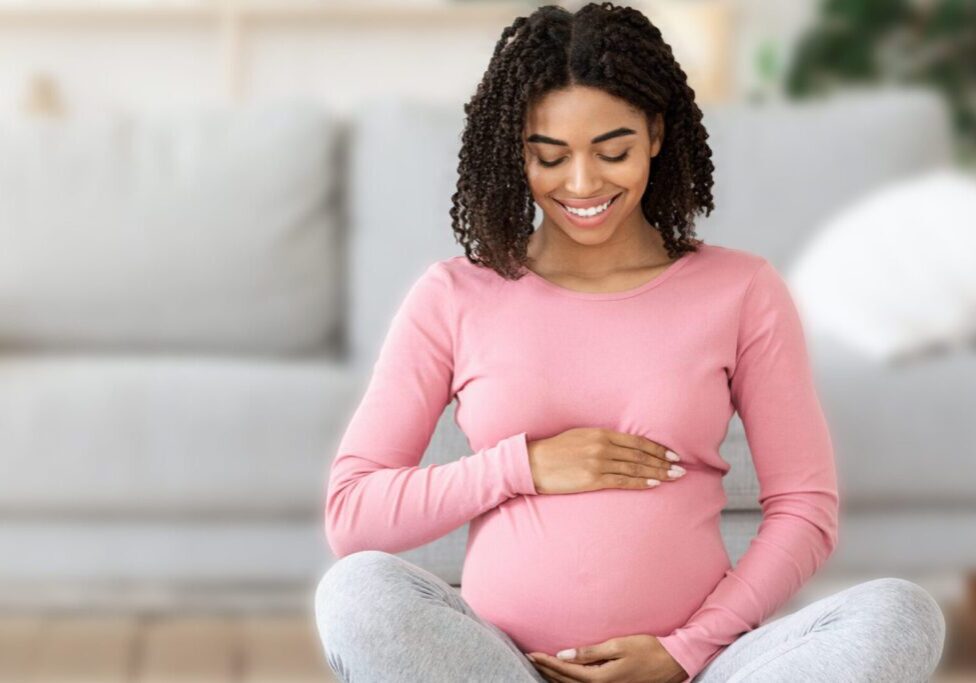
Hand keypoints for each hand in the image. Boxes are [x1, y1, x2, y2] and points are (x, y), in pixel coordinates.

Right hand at [526, 428, 684, 494]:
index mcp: (600, 433)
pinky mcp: (592, 479)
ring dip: (658, 473)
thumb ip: (600, 440)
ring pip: (635, 468)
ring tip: (674, 478)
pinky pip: (622, 480)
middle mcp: (602, 446)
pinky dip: (640, 482)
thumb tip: (620, 447)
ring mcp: (598, 462)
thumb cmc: (553, 451)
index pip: (636, 441)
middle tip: (681, 468)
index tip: (672, 455)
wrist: (532, 464)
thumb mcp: (578, 437)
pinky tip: (654, 484)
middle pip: (640, 454)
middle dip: (663, 462)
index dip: (657, 448)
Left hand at [526, 634, 687, 682]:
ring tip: (541, 667)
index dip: (547, 662)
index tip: (531, 653)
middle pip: (566, 682)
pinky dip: (570, 682)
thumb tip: (563, 654)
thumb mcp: (618, 646)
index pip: (566, 671)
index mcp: (601, 678)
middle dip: (547, 670)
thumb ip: (590, 652)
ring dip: (556, 678)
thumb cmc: (648, 650)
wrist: (673, 663)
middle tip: (530, 659)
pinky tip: (564, 676)